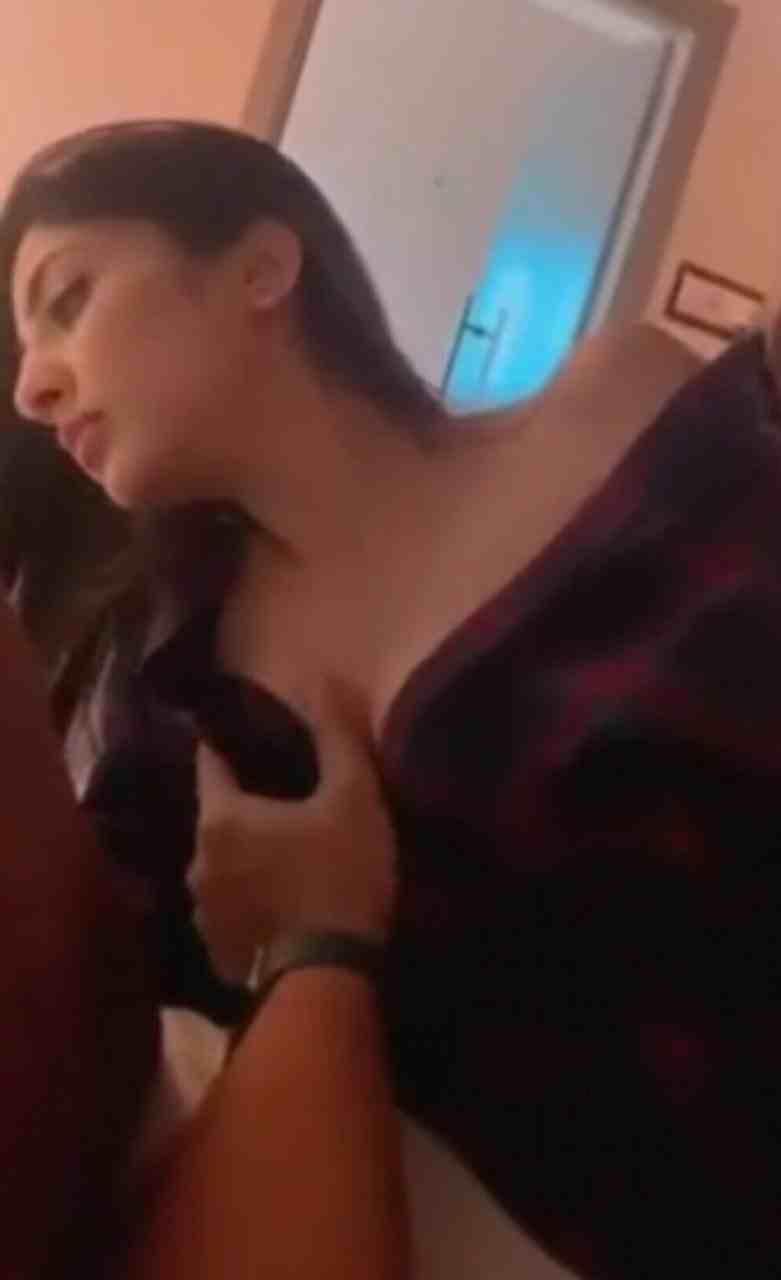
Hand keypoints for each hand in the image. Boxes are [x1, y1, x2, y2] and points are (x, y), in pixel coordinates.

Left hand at [189, 719, 397, 983]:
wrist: (329, 979)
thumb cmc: (339, 876)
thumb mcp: (353, 797)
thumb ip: (336, 735)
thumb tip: (321, 678)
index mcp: (220, 817)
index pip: (211, 761)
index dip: (232, 746)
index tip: (257, 742)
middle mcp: (196, 861)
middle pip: (217, 818)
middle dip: (246, 809)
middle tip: (287, 806)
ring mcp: (203, 913)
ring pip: (221, 868)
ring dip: (245, 861)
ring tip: (285, 860)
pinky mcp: (218, 954)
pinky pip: (231, 912)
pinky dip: (250, 904)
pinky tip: (282, 908)